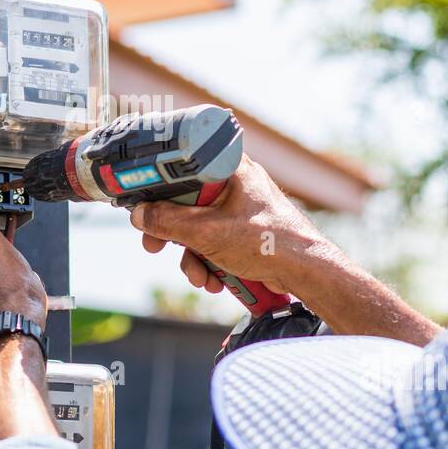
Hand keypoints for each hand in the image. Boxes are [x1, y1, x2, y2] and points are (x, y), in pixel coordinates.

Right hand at [129, 154, 333, 295]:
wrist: (307, 271)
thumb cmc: (269, 242)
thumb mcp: (208, 233)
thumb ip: (168, 223)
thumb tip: (139, 215)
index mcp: (229, 168)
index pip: (181, 168)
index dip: (157, 189)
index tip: (142, 206)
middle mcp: (235, 182)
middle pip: (186, 202)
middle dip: (172, 234)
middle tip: (155, 247)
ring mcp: (241, 207)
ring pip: (199, 226)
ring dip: (193, 256)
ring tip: (200, 277)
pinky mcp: (246, 230)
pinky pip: (215, 240)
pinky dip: (210, 261)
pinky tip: (215, 281)